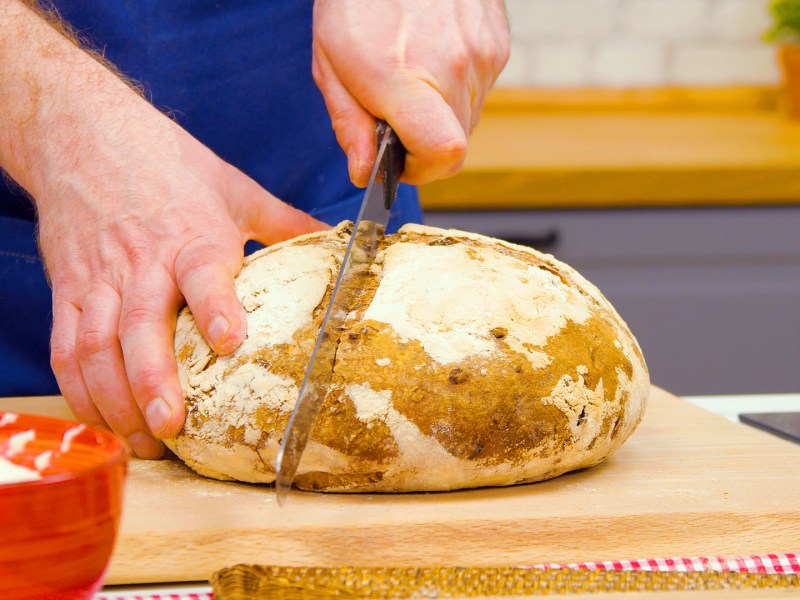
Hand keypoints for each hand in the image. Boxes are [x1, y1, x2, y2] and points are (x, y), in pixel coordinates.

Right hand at [37, 98, 323, 457]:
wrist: (82, 131)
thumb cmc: (165, 161)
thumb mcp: (232, 186)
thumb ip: (283, 221)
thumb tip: (337, 240)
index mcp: (190, 234)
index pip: (201, 273)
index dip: (215, 307)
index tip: (230, 341)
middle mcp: (141, 260)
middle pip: (139, 324)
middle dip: (152, 380)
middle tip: (170, 425)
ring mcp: (98, 277)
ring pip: (96, 345)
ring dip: (115, 397)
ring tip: (142, 440)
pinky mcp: (67, 288)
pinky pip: (66, 345)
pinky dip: (79, 388)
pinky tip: (102, 418)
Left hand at [312, 0, 508, 185]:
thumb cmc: (357, 0)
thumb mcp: (331, 64)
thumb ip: (349, 124)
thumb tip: (364, 171)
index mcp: (406, 78)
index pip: (444, 155)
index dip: (422, 171)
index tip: (399, 160)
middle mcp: (455, 69)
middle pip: (455, 147)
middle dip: (423, 144)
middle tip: (394, 115)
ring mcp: (484, 56)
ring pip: (468, 120)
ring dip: (440, 115)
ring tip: (411, 77)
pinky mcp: (498, 44)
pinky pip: (480, 90)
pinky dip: (457, 89)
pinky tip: (432, 59)